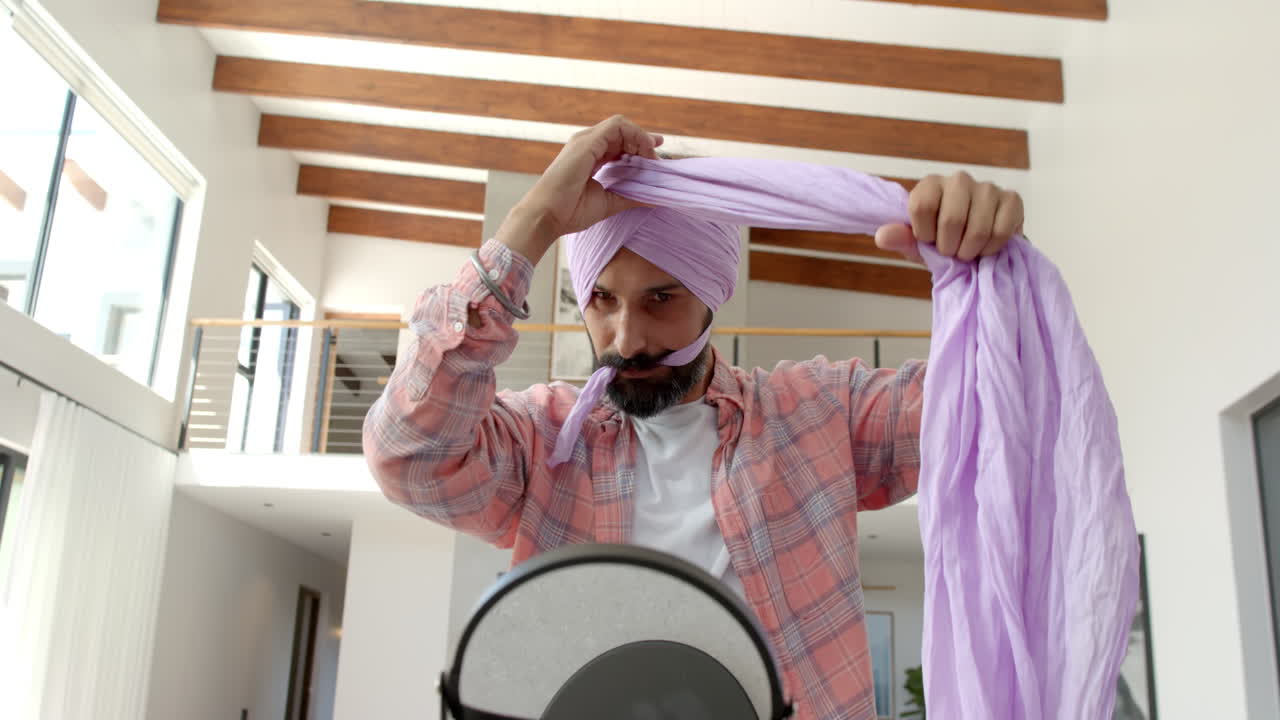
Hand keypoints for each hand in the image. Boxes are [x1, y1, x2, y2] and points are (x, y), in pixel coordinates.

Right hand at [499, 116, 663, 263]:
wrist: (547, 216)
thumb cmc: (571, 212)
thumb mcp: (609, 202)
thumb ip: (630, 196)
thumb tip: (655, 198)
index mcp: (589, 157)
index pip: (618, 143)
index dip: (639, 146)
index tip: (656, 155)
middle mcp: (587, 145)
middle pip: (622, 132)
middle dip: (643, 143)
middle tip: (657, 161)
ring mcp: (586, 141)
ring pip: (621, 125)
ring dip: (640, 138)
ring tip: (651, 157)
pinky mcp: (588, 142)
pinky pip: (617, 126)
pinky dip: (635, 134)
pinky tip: (645, 149)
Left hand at [874, 172, 1023, 264]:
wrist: (976, 247)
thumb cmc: (942, 241)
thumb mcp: (916, 244)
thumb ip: (900, 238)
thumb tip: (882, 236)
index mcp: (930, 184)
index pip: (921, 206)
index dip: (924, 234)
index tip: (928, 241)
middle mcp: (959, 179)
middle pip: (952, 220)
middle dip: (949, 247)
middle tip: (950, 252)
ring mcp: (988, 187)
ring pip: (978, 229)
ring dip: (970, 252)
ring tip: (967, 252)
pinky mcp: (1012, 199)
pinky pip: (1001, 232)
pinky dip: (991, 250)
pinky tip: (985, 248)